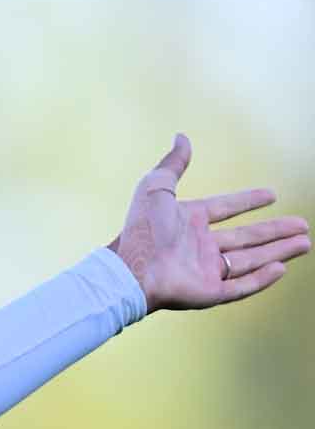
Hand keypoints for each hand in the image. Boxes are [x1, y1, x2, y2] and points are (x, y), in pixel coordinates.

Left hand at [106, 134, 308, 312]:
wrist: (131, 267)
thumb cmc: (141, 228)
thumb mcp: (156, 187)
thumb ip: (172, 163)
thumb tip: (181, 136)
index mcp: (188, 221)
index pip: (225, 208)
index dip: (248, 201)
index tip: (271, 194)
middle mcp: (199, 246)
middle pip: (246, 238)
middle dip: (275, 231)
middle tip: (302, 225)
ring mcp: (204, 270)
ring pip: (250, 260)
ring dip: (278, 251)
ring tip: (305, 242)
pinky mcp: (208, 292)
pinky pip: (240, 286)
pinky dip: (262, 279)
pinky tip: (282, 268)